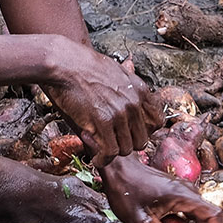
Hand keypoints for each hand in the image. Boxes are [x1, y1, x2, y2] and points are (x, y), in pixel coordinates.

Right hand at [42, 44, 154, 165]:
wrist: (65, 63)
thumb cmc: (84, 66)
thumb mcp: (116, 70)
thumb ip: (128, 85)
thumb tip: (134, 90)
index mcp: (140, 90)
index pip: (157, 122)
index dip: (145, 131)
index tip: (132, 133)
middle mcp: (134, 103)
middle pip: (142, 140)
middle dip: (127, 144)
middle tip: (112, 143)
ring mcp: (120, 113)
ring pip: (126, 148)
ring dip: (113, 152)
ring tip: (101, 149)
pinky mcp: (103, 121)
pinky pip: (110, 152)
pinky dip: (103, 159)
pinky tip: (96, 157)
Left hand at [100, 155, 222, 222]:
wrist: (119, 169)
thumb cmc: (127, 190)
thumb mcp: (141, 220)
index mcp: (183, 196)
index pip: (214, 216)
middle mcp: (188, 192)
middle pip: (209, 218)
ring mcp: (184, 192)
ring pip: (200, 216)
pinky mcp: (178, 194)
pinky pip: (190, 212)